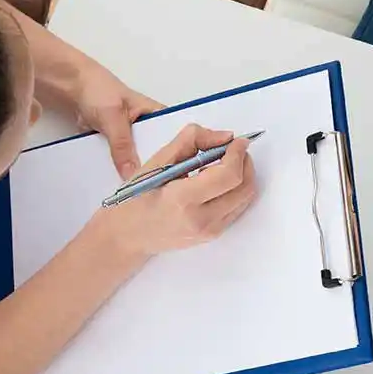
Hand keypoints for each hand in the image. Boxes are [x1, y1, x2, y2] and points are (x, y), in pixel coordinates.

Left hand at [70, 61, 162, 179]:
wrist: (74, 88)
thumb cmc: (98, 89)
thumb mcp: (113, 117)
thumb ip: (122, 145)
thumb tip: (131, 172)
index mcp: (156, 115)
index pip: (172, 140)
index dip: (172, 158)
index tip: (166, 175)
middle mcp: (148, 128)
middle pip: (156, 155)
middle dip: (150, 169)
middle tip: (147, 187)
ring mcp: (132, 138)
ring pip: (138, 160)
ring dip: (133, 171)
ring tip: (131, 187)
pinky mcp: (117, 146)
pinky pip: (121, 162)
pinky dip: (117, 169)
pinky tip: (116, 180)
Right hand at [86, 125, 258, 259]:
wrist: (127, 237)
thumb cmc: (135, 198)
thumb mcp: (156, 162)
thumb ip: (190, 141)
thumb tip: (224, 136)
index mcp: (183, 200)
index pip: (228, 175)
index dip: (237, 153)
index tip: (238, 140)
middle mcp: (201, 220)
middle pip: (244, 187)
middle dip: (244, 162)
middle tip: (233, 148)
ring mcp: (209, 231)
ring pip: (245, 198)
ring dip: (243, 175)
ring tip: (224, 162)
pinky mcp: (213, 235)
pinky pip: (237, 208)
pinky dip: (236, 189)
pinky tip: (218, 180)